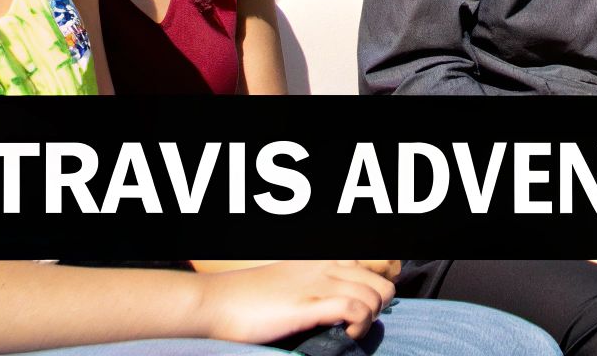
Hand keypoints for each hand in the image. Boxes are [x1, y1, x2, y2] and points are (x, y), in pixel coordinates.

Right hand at [196, 260, 394, 342]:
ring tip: (349, 332)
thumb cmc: (245, 299)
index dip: (375, 290)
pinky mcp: (310, 305)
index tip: (362, 311)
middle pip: (382, 281)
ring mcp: (319, 285)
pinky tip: (344, 336)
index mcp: (321, 261)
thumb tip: (328, 308)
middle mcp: (326, 268)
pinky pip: (356, 310)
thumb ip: (310, 288)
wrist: (214, 302)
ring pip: (375, 295)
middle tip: (358, 324)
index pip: (370, 266)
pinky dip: (358, 327)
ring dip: (370, 320)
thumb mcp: (286, 283)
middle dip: (379, 308)